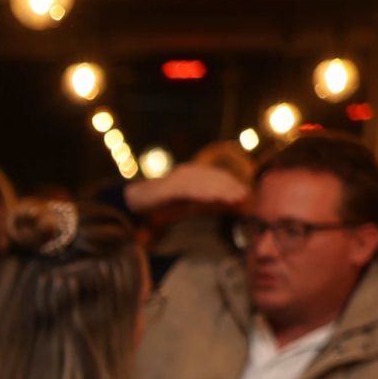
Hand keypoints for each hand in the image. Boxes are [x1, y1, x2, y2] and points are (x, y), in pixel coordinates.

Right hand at [122, 163, 249, 216]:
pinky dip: (205, 193)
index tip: (244, 194)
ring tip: (235, 197)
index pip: (216, 178)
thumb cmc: (159, 205)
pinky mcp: (171, 186)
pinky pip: (191, 189)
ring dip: (222, 190)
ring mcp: (179, 178)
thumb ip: (203, 203)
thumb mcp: (185, 204)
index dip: (231, 185)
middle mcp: (187, 172)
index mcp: (191, 175)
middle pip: (214, 178)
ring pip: (206, 182)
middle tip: (244, 195)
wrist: (133, 202)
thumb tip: (225, 206)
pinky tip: (215, 198)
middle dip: (231, 186)